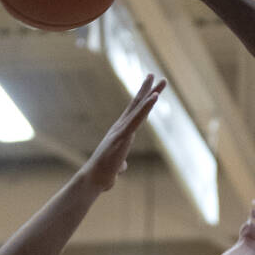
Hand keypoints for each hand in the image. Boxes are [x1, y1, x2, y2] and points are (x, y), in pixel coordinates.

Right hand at [84, 74, 165, 190]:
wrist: (94, 179)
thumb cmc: (103, 174)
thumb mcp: (116, 167)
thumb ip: (121, 164)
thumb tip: (122, 167)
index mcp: (120, 132)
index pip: (134, 113)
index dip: (143, 100)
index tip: (150, 88)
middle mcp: (120, 127)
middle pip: (137, 105)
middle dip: (147, 89)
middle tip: (153, 75)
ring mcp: (122, 129)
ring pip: (139, 108)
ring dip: (151, 93)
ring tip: (160, 80)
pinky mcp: (123, 135)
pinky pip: (137, 118)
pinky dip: (146, 106)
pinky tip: (154, 97)